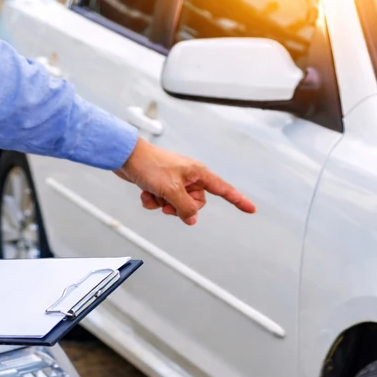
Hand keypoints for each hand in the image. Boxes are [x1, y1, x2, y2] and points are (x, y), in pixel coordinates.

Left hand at [115, 138, 256, 224]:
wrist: (125, 156)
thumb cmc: (149, 165)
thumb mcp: (171, 190)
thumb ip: (185, 208)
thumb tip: (192, 219)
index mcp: (198, 173)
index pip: (223, 189)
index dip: (238, 200)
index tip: (251, 209)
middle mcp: (189, 177)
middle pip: (197, 203)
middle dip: (181, 207)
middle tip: (168, 202)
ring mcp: (175, 181)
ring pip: (178, 205)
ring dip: (164, 204)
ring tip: (154, 194)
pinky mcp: (161, 185)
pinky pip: (163, 202)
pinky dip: (153, 201)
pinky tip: (145, 193)